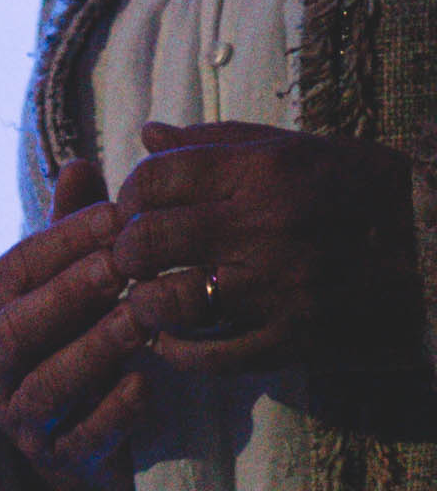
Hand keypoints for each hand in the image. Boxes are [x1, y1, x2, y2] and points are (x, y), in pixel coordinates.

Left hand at [113, 119, 427, 387]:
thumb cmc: (364, 192)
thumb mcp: (303, 151)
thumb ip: (218, 143)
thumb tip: (147, 134)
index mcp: (268, 171)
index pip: (154, 179)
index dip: (130, 195)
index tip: (137, 208)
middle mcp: (268, 227)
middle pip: (145, 242)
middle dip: (126, 252)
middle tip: (135, 258)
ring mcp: (279, 289)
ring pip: (164, 303)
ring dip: (145, 303)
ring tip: (154, 296)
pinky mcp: (292, 340)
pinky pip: (204, 356)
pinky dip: (176, 349)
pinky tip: (177, 336)